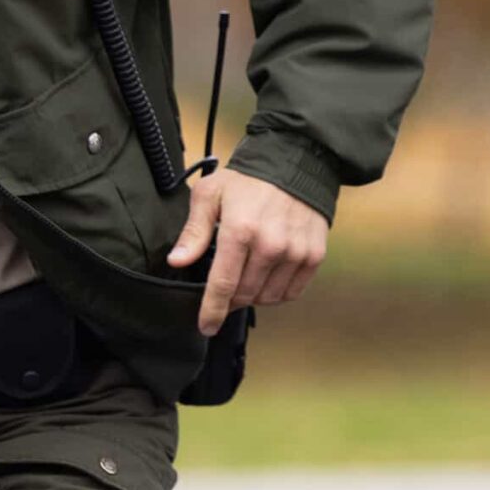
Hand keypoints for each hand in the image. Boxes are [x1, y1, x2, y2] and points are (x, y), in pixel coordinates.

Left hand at [165, 169, 327, 334]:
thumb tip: (176, 261)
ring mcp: (295, 252)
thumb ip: (194, 231)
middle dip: (230, 300)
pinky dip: (276, 293)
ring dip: (253, 296)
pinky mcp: (313, 255)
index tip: (205, 326)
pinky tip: (266, 279)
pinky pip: (291, 292)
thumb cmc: (247, 180)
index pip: (223, 284)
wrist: (295, 163)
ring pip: (268, 297)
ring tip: (245, 280)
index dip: (212, 310)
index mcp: (240, 230)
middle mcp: (270, 245)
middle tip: (224, 291)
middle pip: (245, 294)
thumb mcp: (210, 195)